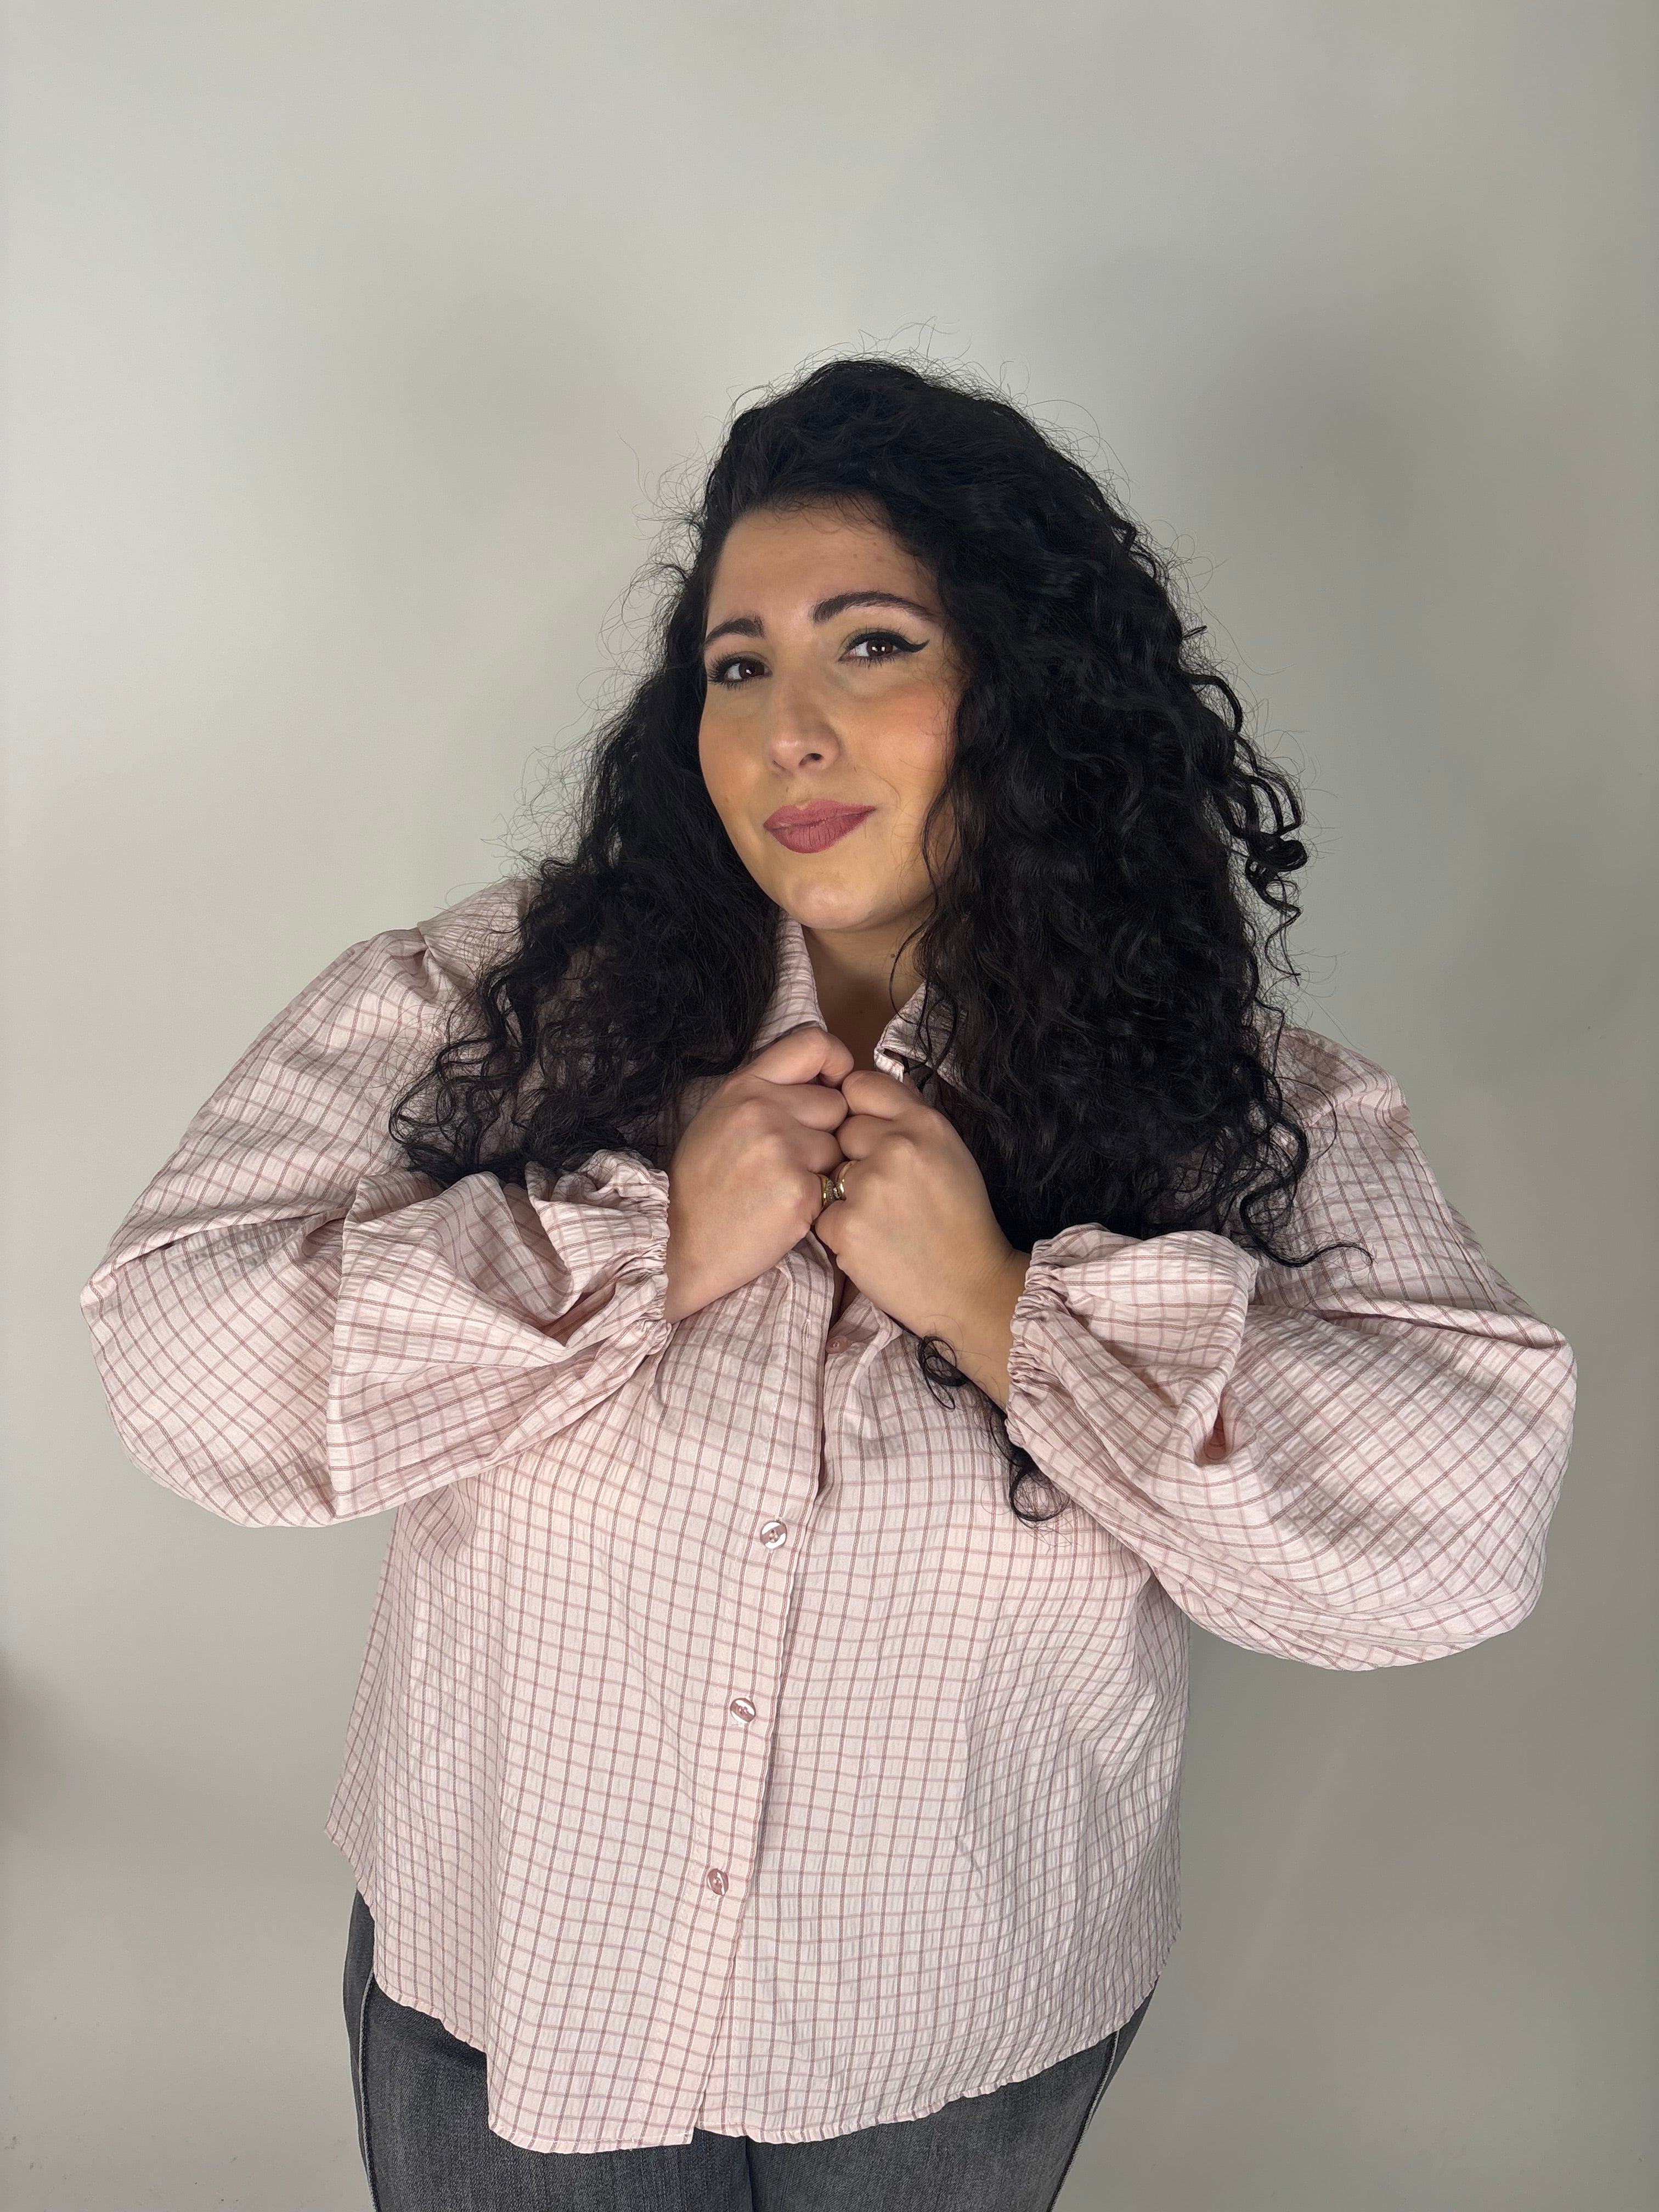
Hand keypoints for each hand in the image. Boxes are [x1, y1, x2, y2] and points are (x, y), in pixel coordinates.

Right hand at [664, 1024, 853, 1321]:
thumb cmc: (707, 1186)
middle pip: (836, 1103)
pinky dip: (821, 1199)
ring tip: (786, 1185)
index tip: (836, 1083)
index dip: (836, 1060)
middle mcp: (762, 1110)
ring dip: (826, 1167)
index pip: (813, 1042)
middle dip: (827, 1130)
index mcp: (744, 1087)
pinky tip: (789, 1209)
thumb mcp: (721, 1119)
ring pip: (841, 1145)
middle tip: (793, 1158)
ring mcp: (782, 1149)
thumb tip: (822, 1078)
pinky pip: (836, 1183)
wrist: (689, 1249)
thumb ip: (765, 1092)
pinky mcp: (800, 1190)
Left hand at [812, 1069, 1029, 1404]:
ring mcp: (868, 1186)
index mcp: (925, 1124)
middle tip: (886, 1189)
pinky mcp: (846, 1225)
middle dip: (855, 1156)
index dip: (858, 1109)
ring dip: (846, 1194)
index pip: (860, 1086)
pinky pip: (822, 1213)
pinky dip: (840, 1230)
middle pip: (842, 1131)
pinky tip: (871, 1242)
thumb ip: (909, 1118)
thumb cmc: (961, 1219)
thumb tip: (864, 1090)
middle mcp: (896, 1147)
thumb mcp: (950, 1152)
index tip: (868, 1133)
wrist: (968, 1287)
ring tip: (882, 1219)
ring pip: (831, 1173)